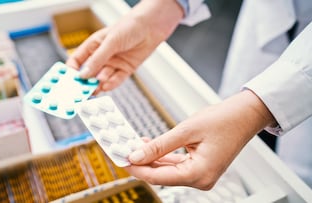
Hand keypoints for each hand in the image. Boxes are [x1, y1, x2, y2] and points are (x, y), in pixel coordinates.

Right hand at [66, 0, 183, 92]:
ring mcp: (113, 63)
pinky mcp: (125, 69)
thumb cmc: (129, 27)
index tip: (69, 81)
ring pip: (102, 78)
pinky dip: (111, 84)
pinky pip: (116, 80)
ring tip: (94, 90)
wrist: (152, 27)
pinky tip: (106, 86)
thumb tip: (83, 75)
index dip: (72, 71)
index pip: (77, 61)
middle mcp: (102, 56)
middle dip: (84, 82)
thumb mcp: (110, 42)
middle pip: (89, 73)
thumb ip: (97, 59)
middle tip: (80, 92)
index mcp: (93, 46)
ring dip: (97, 85)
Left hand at [125, 90, 275, 189]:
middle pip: (162, 175)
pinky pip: (176, 165)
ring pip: (167, 170)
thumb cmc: (224, 120)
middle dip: (142, 162)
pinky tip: (149, 146)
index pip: (158, 177)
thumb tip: (137, 155)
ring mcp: (201, 174)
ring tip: (134, 145)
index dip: (137, 168)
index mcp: (199, 174)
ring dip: (151, 158)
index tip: (122, 159)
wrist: (244, 115)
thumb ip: (159, 146)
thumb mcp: (186, 131)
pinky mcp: (200, 167)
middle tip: (124, 150)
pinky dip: (162, 156)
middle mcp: (201, 179)